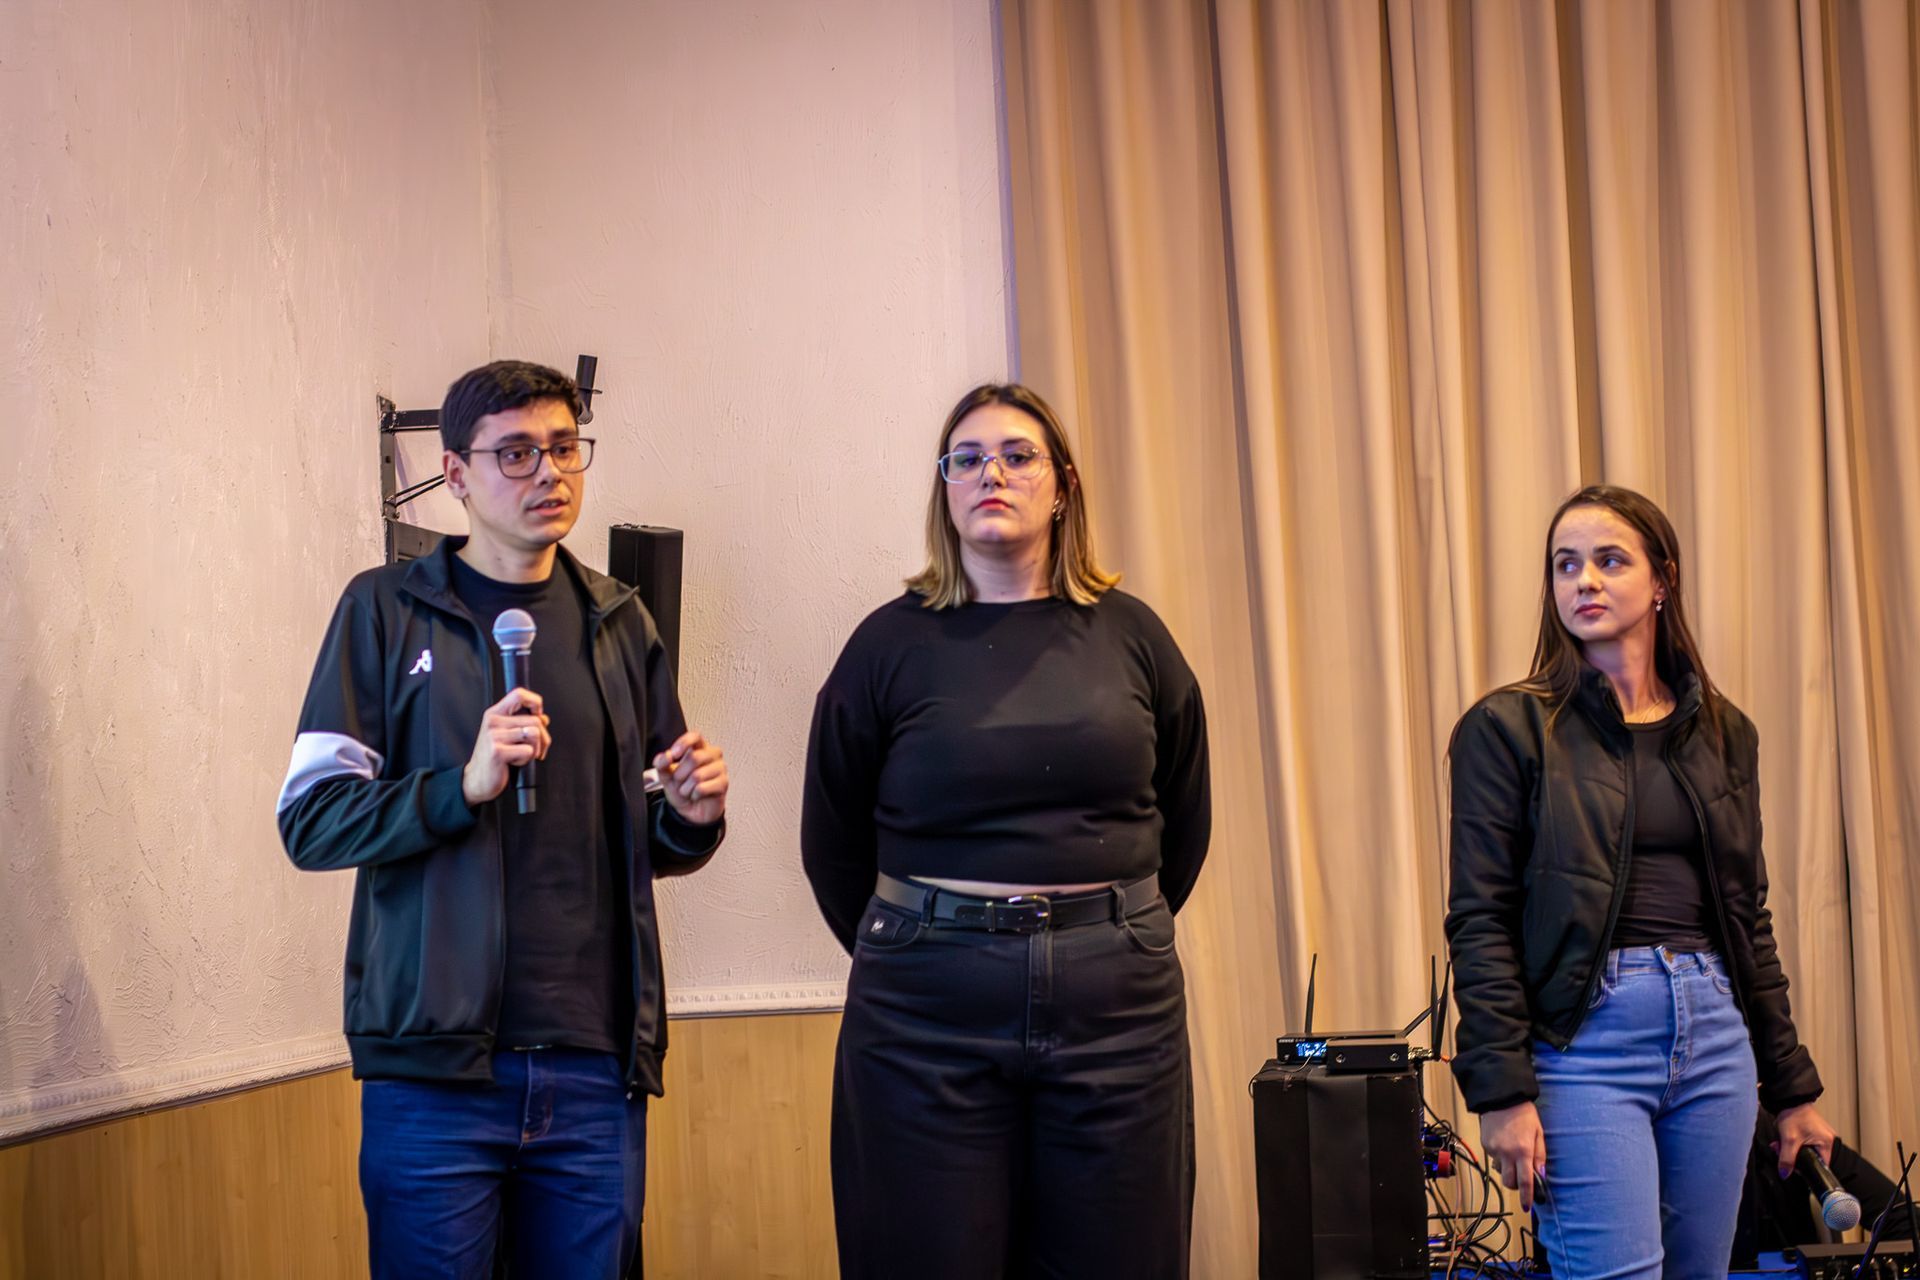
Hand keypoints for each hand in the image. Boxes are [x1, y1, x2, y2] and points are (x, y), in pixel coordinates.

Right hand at [462, 688, 549, 805]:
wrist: (476, 780)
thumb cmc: (493, 757)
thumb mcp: (506, 735)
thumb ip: (523, 723)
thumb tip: (544, 718)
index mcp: (495, 714)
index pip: (519, 694)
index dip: (535, 702)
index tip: (539, 715)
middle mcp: (493, 722)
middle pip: (535, 720)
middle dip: (544, 738)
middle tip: (537, 749)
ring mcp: (494, 736)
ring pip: (534, 734)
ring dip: (536, 749)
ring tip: (523, 755)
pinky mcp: (498, 752)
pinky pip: (528, 751)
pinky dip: (527, 760)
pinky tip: (515, 762)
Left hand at [655, 729, 726, 825]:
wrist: (691, 811)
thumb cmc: (683, 790)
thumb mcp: (666, 777)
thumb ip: (662, 765)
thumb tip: (665, 756)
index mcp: (699, 748)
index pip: (695, 736)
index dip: (684, 743)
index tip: (673, 755)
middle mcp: (712, 755)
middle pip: (694, 758)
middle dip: (680, 774)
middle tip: (679, 782)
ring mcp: (720, 768)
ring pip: (698, 775)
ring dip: (686, 787)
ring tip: (688, 790)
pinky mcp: (723, 783)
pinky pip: (702, 788)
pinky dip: (694, 795)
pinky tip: (696, 795)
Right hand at [1480, 1101, 1548, 1211]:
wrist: (1502, 1098)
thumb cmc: (1524, 1114)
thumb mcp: (1538, 1134)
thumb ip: (1540, 1156)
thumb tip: (1541, 1174)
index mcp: (1523, 1151)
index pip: (1525, 1181)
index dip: (1526, 1197)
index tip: (1527, 1207)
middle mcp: (1507, 1153)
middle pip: (1509, 1182)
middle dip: (1516, 1185)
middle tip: (1521, 1179)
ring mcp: (1494, 1150)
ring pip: (1500, 1171)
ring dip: (1507, 1170)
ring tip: (1512, 1154)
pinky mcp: (1485, 1145)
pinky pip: (1493, 1159)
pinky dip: (1500, 1157)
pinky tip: (1504, 1144)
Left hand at [1773, 1102, 1838, 1177]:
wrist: (1789, 1099)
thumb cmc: (1794, 1114)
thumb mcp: (1789, 1139)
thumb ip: (1787, 1159)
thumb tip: (1785, 1174)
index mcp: (1827, 1143)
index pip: (1821, 1166)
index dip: (1807, 1169)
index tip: (1796, 1168)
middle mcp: (1827, 1140)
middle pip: (1812, 1160)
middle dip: (1795, 1158)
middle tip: (1782, 1152)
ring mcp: (1820, 1137)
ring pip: (1806, 1152)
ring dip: (1791, 1151)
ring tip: (1781, 1144)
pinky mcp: (1813, 1134)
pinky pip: (1804, 1145)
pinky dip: (1793, 1145)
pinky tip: (1784, 1140)